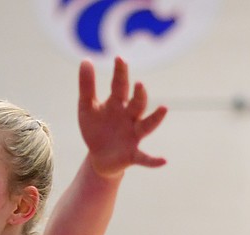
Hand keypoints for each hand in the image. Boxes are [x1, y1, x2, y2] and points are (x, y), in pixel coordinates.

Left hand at [78, 57, 167, 177]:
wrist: (100, 157)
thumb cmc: (96, 129)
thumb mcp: (87, 108)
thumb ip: (87, 86)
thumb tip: (86, 60)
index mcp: (118, 104)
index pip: (120, 85)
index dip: (120, 73)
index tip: (119, 58)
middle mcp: (130, 117)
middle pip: (137, 104)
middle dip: (139, 95)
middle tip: (139, 84)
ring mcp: (134, 135)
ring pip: (147, 126)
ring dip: (155, 118)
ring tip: (163, 109)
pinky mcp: (133, 155)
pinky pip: (145, 158)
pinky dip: (153, 161)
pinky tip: (163, 161)